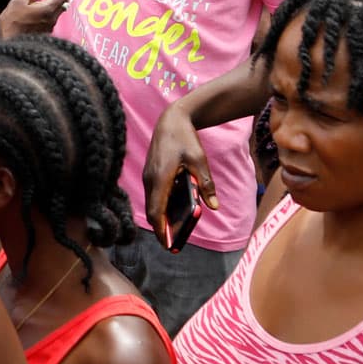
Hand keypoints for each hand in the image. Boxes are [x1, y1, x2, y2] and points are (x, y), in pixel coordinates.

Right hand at [0, 0, 71, 37]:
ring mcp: (50, 27)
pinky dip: (43, 9)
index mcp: (48, 10)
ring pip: (54, 8)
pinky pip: (49, 16)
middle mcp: (52, 19)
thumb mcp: (17, 1)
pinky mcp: (45, 32)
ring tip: (29, 1)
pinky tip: (29, 11)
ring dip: (45, 0)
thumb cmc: (10, 25)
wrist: (6, 45)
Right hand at [141, 101, 216, 247]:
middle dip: (161, 228)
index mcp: (160, 178)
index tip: (168, 244)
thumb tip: (214, 207)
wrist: (171, 119)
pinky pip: (153, 194)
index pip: (156, 210)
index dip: (161, 229)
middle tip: (173, 242)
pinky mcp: (150, 172)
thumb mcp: (200, 161)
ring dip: (161, 217)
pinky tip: (173, 210)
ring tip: (174, 230)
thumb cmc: (185, 139)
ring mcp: (148, 175)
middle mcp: (150, 179)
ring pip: (152, 203)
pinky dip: (160, 206)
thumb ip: (206, 184)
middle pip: (151, 210)